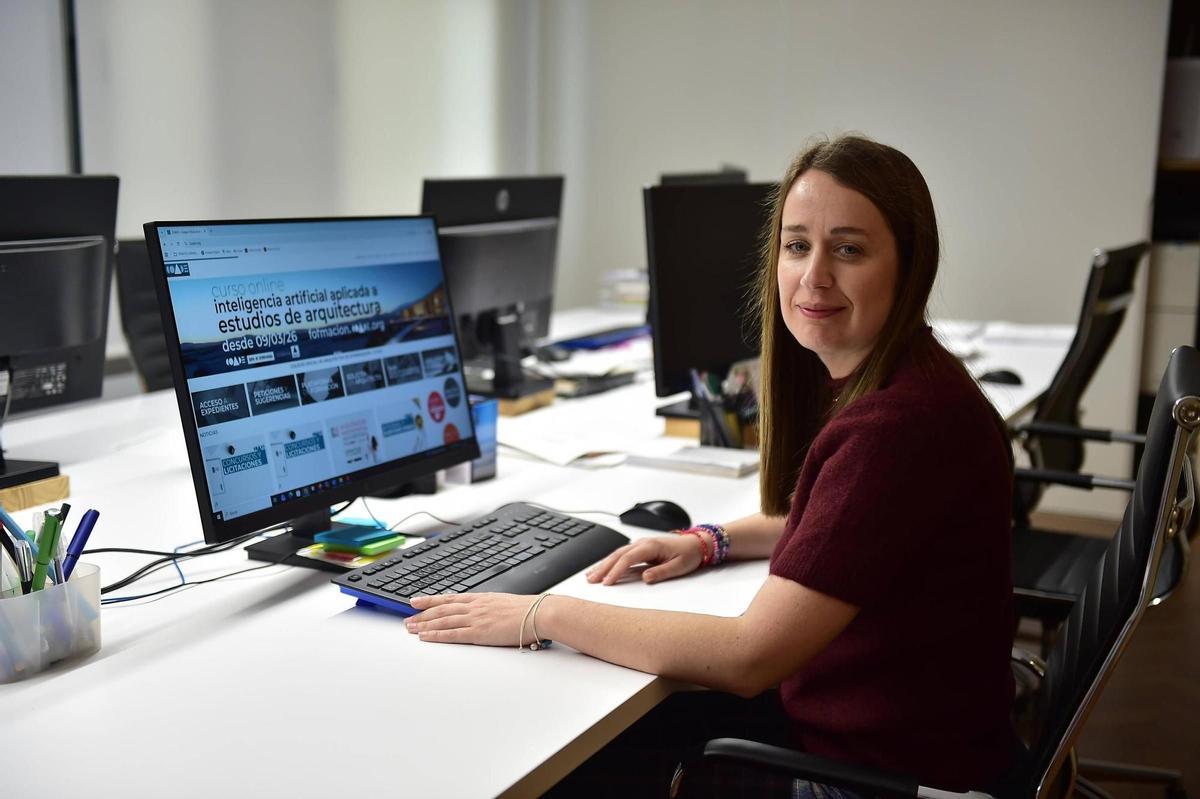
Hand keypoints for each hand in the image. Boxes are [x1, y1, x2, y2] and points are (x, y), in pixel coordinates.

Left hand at [406, 592, 539, 646]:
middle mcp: (475, 607)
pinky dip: (436, 635)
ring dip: (424, 624)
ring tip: (410, 628)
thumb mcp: (505, 604)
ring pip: (443, 621)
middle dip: (422, 614)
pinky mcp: (479, 632)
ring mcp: (476, 619)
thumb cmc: (529, 611)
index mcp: (481, 599)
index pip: (450, 599)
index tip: (416, 601)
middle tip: (407, 619)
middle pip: (442, 610)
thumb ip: (492, 607)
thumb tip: (487, 612)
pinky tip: (425, 636)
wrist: (539, 613)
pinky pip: (452, 634)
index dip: (431, 600)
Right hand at [586, 533, 703, 584]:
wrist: (696, 544)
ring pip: (617, 554)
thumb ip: (661, 572)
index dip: (616, 571)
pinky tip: (603, 568)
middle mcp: (642, 543)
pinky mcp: (640, 549)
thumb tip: (645, 578)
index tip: (607, 582)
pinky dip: (610, 562)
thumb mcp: (679, 567)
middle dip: (603, 567)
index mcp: (651, 546)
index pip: (628, 559)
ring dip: (603, 564)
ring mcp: (640, 545)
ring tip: (590, 575)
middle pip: (617, 555)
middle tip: (591, 580)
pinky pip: (621, 554)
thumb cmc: (689, 554)